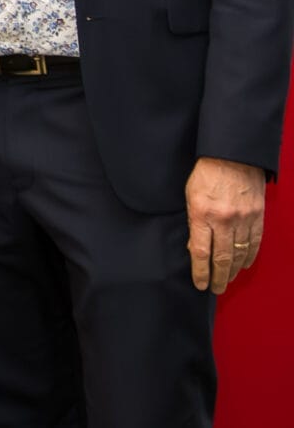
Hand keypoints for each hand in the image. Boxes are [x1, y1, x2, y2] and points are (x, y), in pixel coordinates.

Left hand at [186, 156, 265, 293]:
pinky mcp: (257, 217)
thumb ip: (193, 223)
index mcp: (202, 214)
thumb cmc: (206, 174)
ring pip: (239, 253)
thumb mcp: (189, 196)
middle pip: (221, 258)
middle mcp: (224, 220)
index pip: (201, 252)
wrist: (233, 157)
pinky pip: (254, 243)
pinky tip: (243, 265)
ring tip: (227, 280)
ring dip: (233, 270)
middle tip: (215, 289)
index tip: (200, 284)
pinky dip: (249, 257)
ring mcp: (243, 219)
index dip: (200, 272)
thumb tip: (195, 248)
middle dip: (218, 277)